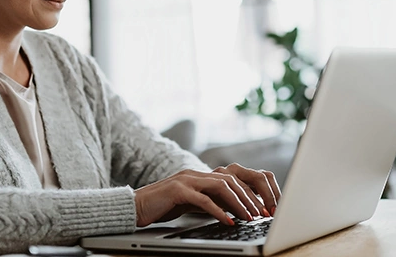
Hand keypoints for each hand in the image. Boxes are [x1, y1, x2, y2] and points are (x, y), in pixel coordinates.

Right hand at [134, 164, 281, 226]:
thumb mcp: (191, 203)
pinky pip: (204, 200)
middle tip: (260, 213)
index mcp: (199, 175)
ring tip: (249, 217)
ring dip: (238, 203)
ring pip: (221, 187)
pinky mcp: (177, 190)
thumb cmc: (162, 207)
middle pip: (231, 180)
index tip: (261, 208)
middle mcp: (195, 173)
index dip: (249, 193)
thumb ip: (209, 203)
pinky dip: (219, 211)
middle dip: (249, 197)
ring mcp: (186, 180)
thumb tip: (232, 212)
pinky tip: (228, 221)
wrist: (135, 207)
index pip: (232, 179)